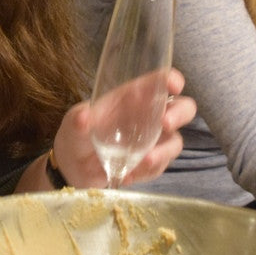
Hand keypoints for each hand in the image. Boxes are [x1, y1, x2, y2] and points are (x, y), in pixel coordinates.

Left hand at [50, 68, 193, 186]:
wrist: (73, 167)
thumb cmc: (77, 135)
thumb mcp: (73, 124)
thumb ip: (78, 119)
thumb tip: (83, 118)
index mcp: (132, 97)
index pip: (158, 82)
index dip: (170, 79)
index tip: (173, 84)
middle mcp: (148, 116)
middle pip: (182, 108)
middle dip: (179, 114)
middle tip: (165, 124)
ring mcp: (152, 140)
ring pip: (175, 141)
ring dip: (164, 152)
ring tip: (144, 161)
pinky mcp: (150, 162)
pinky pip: (160, 166)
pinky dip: (147, 172)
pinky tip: (127, 175)